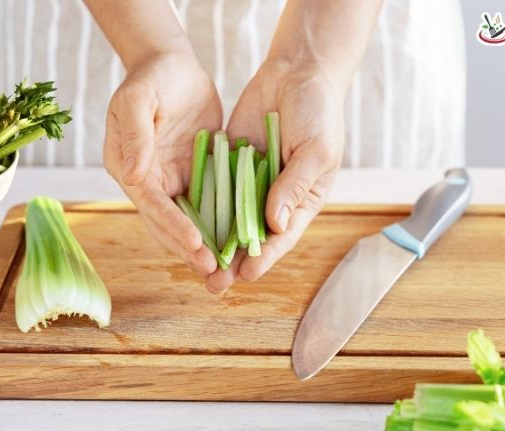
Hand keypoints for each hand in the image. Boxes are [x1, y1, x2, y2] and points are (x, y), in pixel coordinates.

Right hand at [103, 51, 222, 275]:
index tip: (196, 244)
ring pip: (189, 221)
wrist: (171, 64)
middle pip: (168, 223)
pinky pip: (208, 204)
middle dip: (190, 249)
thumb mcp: (139, 99)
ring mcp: (171, 180)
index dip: (173, 225)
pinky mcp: (193, 175)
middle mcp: (147, 181)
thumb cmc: (152, 76)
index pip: (152, 204)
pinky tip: (240, 241)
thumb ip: (136, 135)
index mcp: (128, 167)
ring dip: (206, 246)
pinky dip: (220, 224)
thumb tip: (134, 174)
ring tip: (227, 271)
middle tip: (215, 273)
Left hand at [206, 58, 344, 292]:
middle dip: (233, 261)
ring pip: (229, 217)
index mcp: (302, 200)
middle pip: (251, 235)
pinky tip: (185, 224)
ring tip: (195, 263)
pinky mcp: (229, 163)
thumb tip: (274, 225)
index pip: (282, 237)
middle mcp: (275, 197)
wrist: (297, 71)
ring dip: (213, 241)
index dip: (264, 258)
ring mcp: (250, 180)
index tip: (247, 276)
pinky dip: (202, 206)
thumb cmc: (319, 113)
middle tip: (213, 283)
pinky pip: (214, 187)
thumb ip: (294, 186)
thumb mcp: (316, 150)